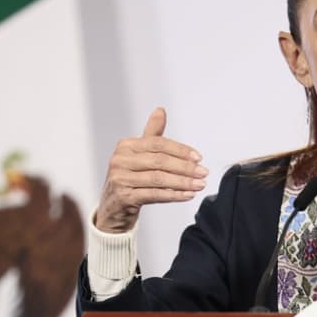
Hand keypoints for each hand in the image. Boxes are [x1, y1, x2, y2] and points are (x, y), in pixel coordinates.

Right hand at [94, 107, 207, 233]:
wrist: (113, 206)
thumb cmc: (131, 176)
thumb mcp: (140, 154)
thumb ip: (152, 134)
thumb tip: (160, 110)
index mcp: (126, 146)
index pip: (158, 144)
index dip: (180, 150)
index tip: (198, 157)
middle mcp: (120, 160)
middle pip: (159, 161)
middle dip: (185, 167)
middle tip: (203, 172)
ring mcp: (120, 179)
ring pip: (158, 178)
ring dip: (183, 182)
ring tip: (199, 184)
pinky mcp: (123, 196)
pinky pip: (153, 194)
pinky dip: (173, 195)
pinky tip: (187, 195)